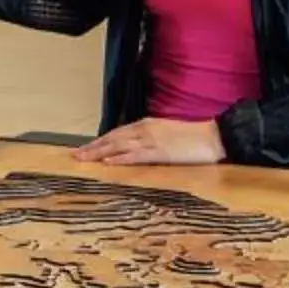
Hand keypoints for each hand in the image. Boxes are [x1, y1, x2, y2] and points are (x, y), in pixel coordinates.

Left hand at [72, 117, 227, 165]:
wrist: (213, 136)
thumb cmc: (192, 136)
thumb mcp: (166, 132)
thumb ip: (149, 136)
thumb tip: (134, 145)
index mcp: (147, 124)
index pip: (117, 133)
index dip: (100, 141)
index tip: (86, 147)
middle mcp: (145, 130)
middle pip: (113, 138)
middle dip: (93, 147)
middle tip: (76, 155)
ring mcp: (152, 141)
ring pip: (119, 146)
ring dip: (100, 152)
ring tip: (84, 158)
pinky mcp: (160, 153)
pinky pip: (136, 156)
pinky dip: (121, 158)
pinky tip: (108, 162)